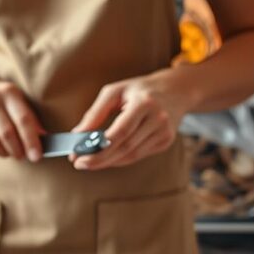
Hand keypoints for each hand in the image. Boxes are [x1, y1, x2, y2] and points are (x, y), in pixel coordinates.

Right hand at [0, 69, 44, 160]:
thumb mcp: (15, 98)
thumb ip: (29, 117)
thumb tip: (44, 138)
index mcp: (9, 92)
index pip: (23, 120)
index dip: (31, 141)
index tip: (37, 157)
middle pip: (7, 133)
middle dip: (17, 150)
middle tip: (22, 156)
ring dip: (3, 153)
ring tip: (8, 152)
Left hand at [70, 73, 187, 169]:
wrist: (175, 90)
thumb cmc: (139, 89)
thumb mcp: (114, 92)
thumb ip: (95, 113)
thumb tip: (78, 135)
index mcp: (145, 103)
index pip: (121, 132)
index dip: (99, 148)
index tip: (78, 156)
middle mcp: (158, 119)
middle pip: (125, 147)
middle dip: (100, 159)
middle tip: (80, 164)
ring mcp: (164, 132)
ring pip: (131, 155)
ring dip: (108, 161)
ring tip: (89, 162)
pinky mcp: (166, 141)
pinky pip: (138, 155)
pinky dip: (120, 159)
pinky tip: (107, 158)